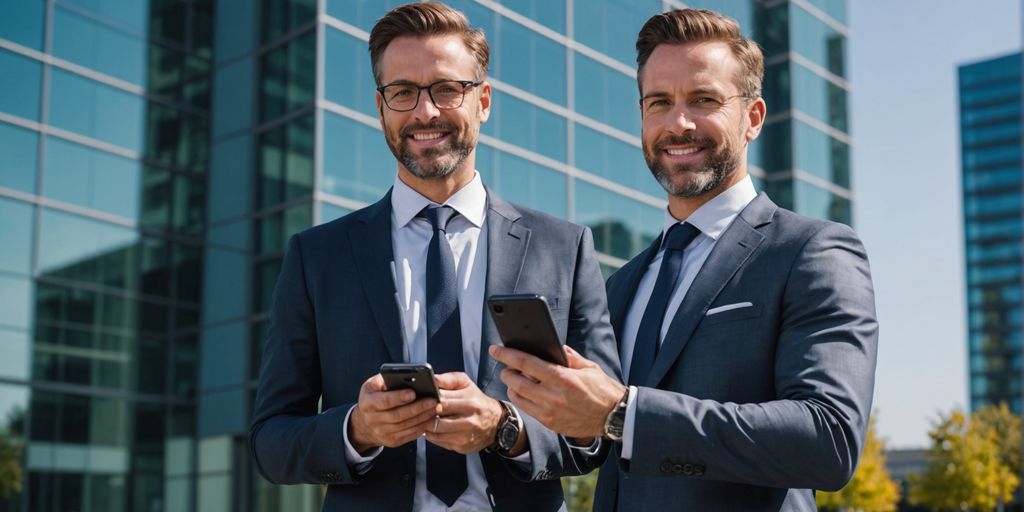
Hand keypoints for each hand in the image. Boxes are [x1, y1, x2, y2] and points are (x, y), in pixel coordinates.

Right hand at [349, 373, 438, 453]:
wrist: (365, 423)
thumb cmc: (374, 397)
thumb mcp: (373, 385)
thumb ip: (387, 380)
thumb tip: (407, 377)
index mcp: (367, 403)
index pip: (384, 401)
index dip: (399, 397)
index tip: (413, 393)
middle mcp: (372, 420)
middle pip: (398, 415)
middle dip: (418, 407)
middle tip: (433, 400)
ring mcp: (382, 432)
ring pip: (406, 425)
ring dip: (423, 417)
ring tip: (436, 407)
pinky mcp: (392, 441)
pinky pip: (410, 434)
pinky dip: (422, 426)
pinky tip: (431, 418)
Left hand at [424, 372, 513, 454]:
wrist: (496, 423)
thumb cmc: (477, 401)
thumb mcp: (466, 384)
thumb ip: (449, 379)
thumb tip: (433, 379)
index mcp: (469, 402)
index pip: (441, 402)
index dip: (428, 401)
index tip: (422, 400)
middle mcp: (469, 420)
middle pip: (436, 420)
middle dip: (425, 416)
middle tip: (420, 411)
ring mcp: (465, 436)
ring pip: (436, 432)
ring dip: (427, 426)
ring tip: (425, 419)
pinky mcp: (462, 446)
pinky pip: (439, 442)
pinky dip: (433, 435)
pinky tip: (434, 428)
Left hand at [490, 345, 624, 439]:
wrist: (613, 417)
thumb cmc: (602, 390)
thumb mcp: (589, 367)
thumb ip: (569, 356)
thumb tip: (553, 347)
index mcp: (563, 379)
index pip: (526, 363)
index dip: (507, 355)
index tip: (496, 349)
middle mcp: (554, 397)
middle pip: (516, 382)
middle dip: (506, 371)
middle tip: (505, 365)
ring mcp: (550, 412)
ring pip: (518, 397)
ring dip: (511, 386)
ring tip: (513, 379)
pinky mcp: (550, 423)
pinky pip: (527, 410)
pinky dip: (521, 399)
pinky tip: (523, 393)